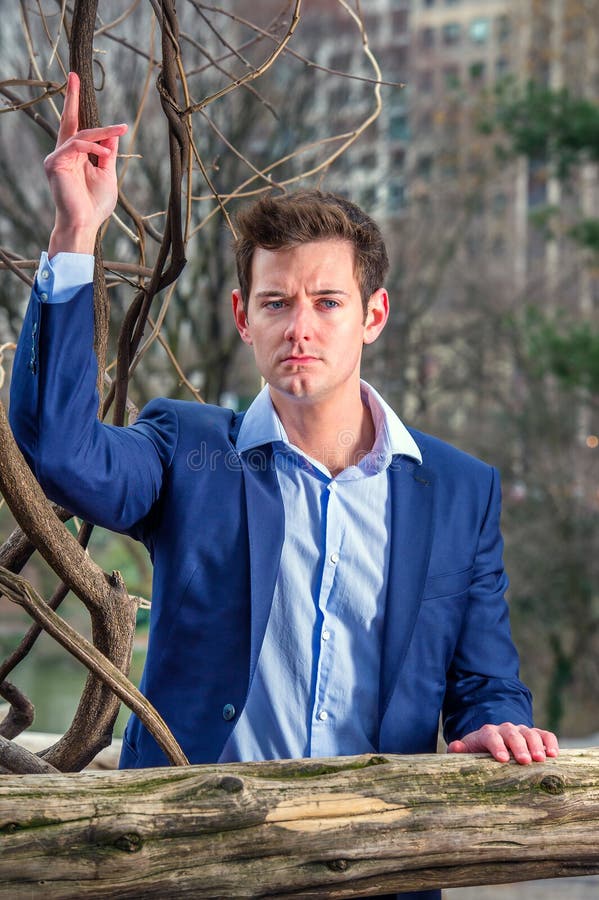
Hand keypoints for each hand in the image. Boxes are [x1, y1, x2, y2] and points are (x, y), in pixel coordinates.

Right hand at [44, 72, 127, 255]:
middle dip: (72, 98)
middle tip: (74, 75)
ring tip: (120, 129)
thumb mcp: (106, 174)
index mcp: (74, 155)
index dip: (77, 107)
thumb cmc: (95, 204)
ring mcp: (56, 158)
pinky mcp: (54, 164)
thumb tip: (112, 134)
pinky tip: (103, 152)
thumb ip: (107, 153)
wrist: (85, 224)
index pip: (76, 127)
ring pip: (79, 133)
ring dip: (102, 131)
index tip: (78, 83)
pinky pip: (75, 145)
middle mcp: (63, 153)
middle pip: (68, 121)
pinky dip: (92, 146)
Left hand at [447, 723, 558, 764]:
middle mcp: (505, 729)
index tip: (503, 759)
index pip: (490, 736)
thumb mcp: (467, 753)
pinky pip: (545, 734)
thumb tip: (455, 746)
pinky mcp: (535, 736)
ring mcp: (521, 731)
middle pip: (511, 733)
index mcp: (486, 734)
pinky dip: (550, 742)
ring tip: (541, 759)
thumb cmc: (479, 754)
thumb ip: (459, 751)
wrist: (493, 745)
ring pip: (529, 732)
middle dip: (518, 746)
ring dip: (536, 745)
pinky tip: (554, 754)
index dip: (496, 746)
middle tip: (525, 760)